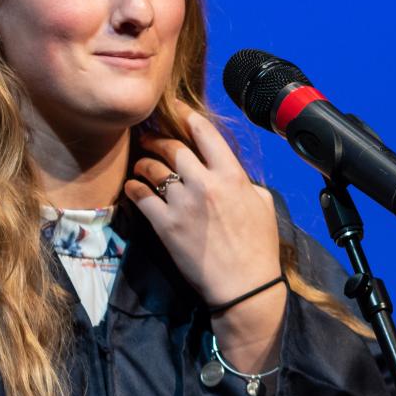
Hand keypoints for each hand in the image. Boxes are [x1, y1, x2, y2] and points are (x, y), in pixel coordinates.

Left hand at [125, 106, 285, 363]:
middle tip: (148, 138)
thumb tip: (229, 171)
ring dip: (144, 163)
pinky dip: (133, 188)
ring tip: (141, 164)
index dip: (186, 115)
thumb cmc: (259, 247)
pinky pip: (140, 196)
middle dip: (157, 139)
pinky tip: (132, 187)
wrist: (245, 286)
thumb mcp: (264, 203)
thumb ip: (243, 181)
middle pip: (172, 147)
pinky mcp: (165, 224)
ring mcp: (183, 203)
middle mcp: (205, 183)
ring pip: (152, 168)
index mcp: (232, 175)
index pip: (204, 133)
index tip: (175, 109)